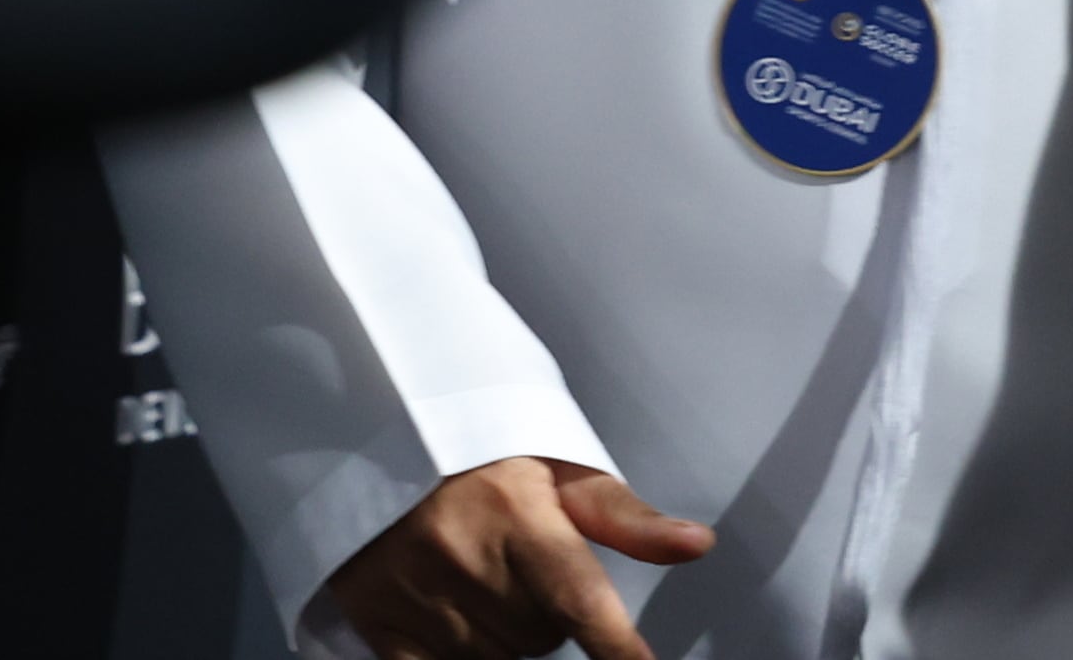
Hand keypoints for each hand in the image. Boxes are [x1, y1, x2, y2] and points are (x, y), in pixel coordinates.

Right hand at [323, 456, 710, 659]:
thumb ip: (626, 517)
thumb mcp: (560, 466)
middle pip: (541, 637)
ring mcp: (415, 595)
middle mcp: (465, 559)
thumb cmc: (484, 450)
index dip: (615, 646)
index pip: (580, 600)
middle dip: (550, 615)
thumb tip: (696, 546)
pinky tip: (462, 627)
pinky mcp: (376, 621)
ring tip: (488, 581)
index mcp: (519, 514)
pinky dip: (459, 658)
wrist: (377, 436)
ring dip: (505, 638)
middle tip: (527, 566)